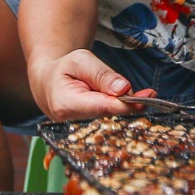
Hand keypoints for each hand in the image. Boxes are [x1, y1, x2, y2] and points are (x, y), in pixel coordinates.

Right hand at [31, 48, 153, 121]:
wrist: (48, 84)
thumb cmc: (64, 69)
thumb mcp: (81, 60)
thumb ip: (102, 74)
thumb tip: (124, 89)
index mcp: (66, 105)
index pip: (103, 108)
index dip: (126, 104)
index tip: (147, 97)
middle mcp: (72, 124)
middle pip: (110, 117)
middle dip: (130, 105)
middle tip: (147, 94)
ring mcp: (79, 132)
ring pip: (112, 122)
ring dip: (127, 109)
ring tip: (135, 94)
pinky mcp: (87, 133)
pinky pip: (109, 125)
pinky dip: (121, 113)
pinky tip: (129, 103)